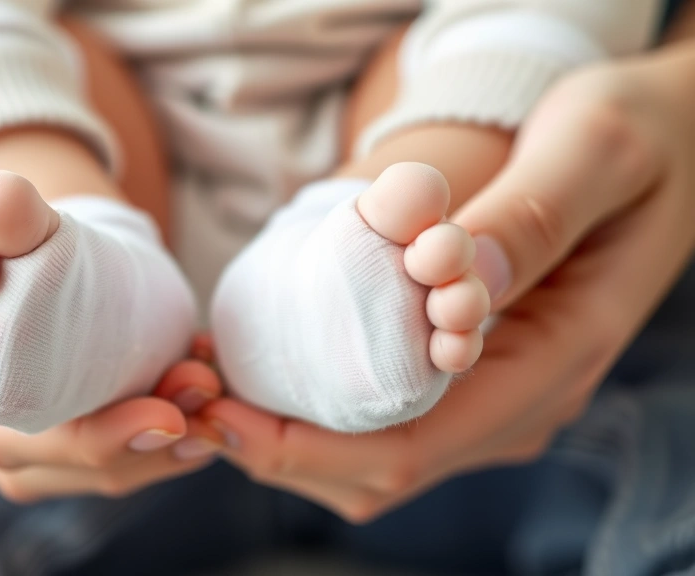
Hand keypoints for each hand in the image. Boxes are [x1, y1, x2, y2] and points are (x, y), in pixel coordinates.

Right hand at [0, 110, 224, 500]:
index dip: (82, 440)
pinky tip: (194, 378)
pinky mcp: (32, 373)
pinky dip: (146, 407)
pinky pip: (89, 413)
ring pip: (75, 451)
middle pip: (48, 460)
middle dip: (134, 444)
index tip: (161, 414)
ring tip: (210, 389)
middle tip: (205, 398)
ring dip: (151, 436)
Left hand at [199, 42, 694, 521]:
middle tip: (192, 397)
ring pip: (377, 456)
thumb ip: (528, 217)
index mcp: (553, 361)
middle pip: (380, 470)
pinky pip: (387, 416)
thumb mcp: (593, 149)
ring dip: (290, 435)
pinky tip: (267, 370)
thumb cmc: (639, 138)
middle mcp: (523, 401)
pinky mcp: (478, 373)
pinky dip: (319, 409)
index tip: (221, 411)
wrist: (680, 144)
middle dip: (279, 450)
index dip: (306, 446)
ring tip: (213, 386)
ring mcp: (499, 394)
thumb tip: (448, 275)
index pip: (411, 446)